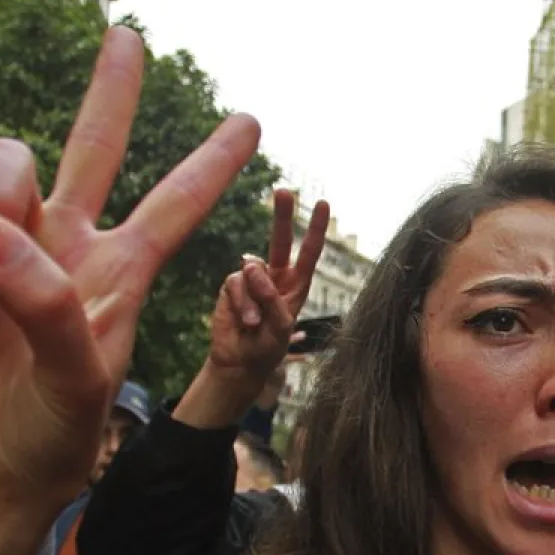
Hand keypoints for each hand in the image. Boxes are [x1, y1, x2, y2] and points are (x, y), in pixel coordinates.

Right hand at [0, 28, 260, 554]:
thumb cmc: (53, 435)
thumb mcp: (79, 375)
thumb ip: (48, 303)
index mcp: (122, 273)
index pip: (176, 204)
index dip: (213, 165)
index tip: (254, 122)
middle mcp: (67, 248)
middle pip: (94, 151)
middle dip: (111, 95)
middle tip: (128, 38)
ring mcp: (3, 254)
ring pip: (2, 169)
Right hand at [205, 190, 329, 390]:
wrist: (240, 363)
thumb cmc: (267, 348)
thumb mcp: (280, 327)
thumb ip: (270, 297)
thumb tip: (251, 264)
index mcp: (296, 285)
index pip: (309, 252)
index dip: (316, 228)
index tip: (323, 203)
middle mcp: (275, 277)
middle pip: (280, 241)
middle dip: (282, 216)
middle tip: (283, 191)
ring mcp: (252, 280)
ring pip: (253, 271)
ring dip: (253, 298)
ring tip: (254, 323)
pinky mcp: (231, 286)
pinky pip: (236, 283)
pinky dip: (240, 302)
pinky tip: (243, 319)